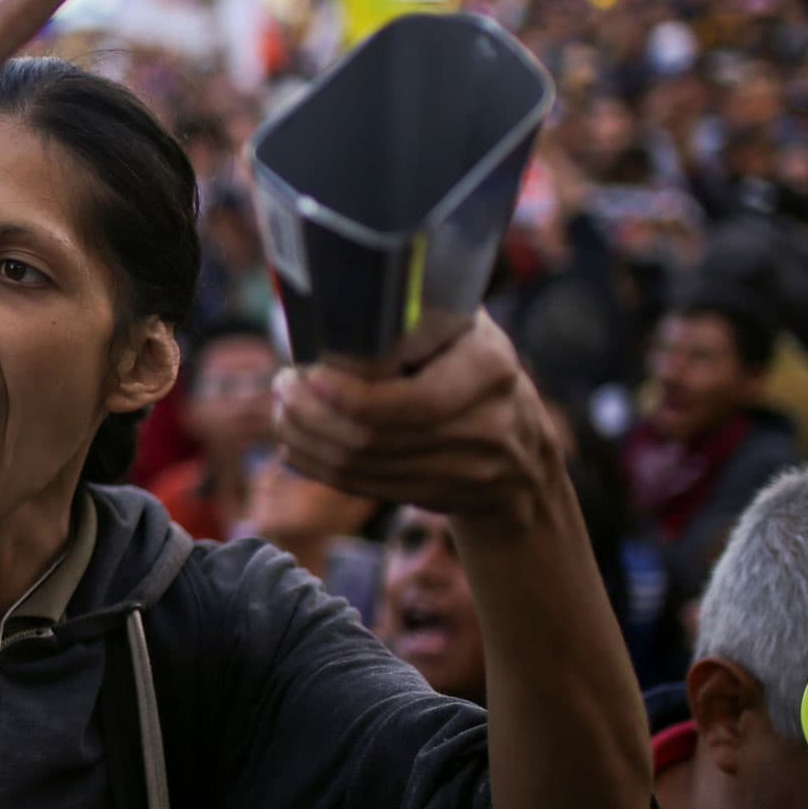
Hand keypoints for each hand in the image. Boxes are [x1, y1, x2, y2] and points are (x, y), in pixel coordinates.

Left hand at [274, 314, 562, 521]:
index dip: (351, 396)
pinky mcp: (440, 499)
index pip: (414, 401)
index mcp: (490, 369)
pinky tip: (296, 443)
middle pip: (376, 437)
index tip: (309, 373)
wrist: (525, 452)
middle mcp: (486, 425)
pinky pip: (365, 487)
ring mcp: (466, 471)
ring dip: (307, 439)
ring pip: (363, 466)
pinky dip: (320, 465)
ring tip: (282, 410)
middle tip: (282, 386)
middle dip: (312, 414)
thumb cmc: (475, 366)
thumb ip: (414, 320)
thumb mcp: (462, 328)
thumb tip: (337, 309)